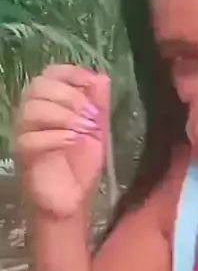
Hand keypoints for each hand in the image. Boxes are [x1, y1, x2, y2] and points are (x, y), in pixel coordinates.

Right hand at [15, 64, 109, 218]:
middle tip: (91, 114)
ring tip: (85, 129)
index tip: (91, 82)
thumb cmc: (81, 163)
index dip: (70, 72)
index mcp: (49, 102)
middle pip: (38, 87)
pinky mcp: (23, 156)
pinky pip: (29, 139)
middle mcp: (32, 113)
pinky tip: (73, 141)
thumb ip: (98, 104)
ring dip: (63, 115)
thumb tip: (101, 76)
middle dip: (69, 96)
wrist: (74, 198)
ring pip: (31, 110)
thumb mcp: (98, 131)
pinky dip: (54, 136)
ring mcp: (24, 133)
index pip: (50, 73)